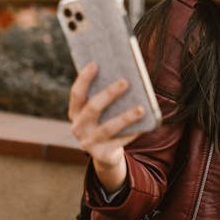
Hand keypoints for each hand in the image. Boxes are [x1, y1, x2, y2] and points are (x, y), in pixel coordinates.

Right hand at [68, 62, 144, 190]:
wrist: (105, 154)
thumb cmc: (104, 122)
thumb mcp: (99, 111)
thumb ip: (103, 95)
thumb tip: (123, 72)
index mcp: (75, 113)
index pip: (76, 94)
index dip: (84, 79)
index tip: (95, 64)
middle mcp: (78, 128)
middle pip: (93, 108)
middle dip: (109, 94)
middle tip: (125, 81)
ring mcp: (89, 143)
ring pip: (109, 128)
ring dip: (126, 117)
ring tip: (141, 108)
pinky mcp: (102, 155)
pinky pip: (121, 141)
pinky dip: (133, 132)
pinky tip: (145, 124)